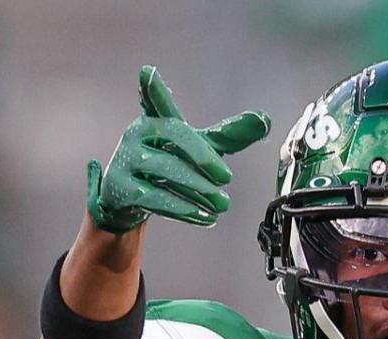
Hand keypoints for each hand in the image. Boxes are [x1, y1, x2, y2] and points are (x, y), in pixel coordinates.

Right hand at [88, 66, 269, 232]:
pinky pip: (156, 198)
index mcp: (156, 119)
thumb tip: (265, 120)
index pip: (155, 100)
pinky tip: (205, 217)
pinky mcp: (122, 188)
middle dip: (204, 156)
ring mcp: (126, 160)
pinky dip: (184, 209)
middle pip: (175, 137)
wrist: (130, 198)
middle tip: (227, 177)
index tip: (148, 73)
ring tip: (222, 204)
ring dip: (198, 188)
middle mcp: (138, 134)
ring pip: (166, 170)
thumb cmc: (168, 164)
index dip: (153, 89)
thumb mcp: (199, 148)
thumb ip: (229, 135)